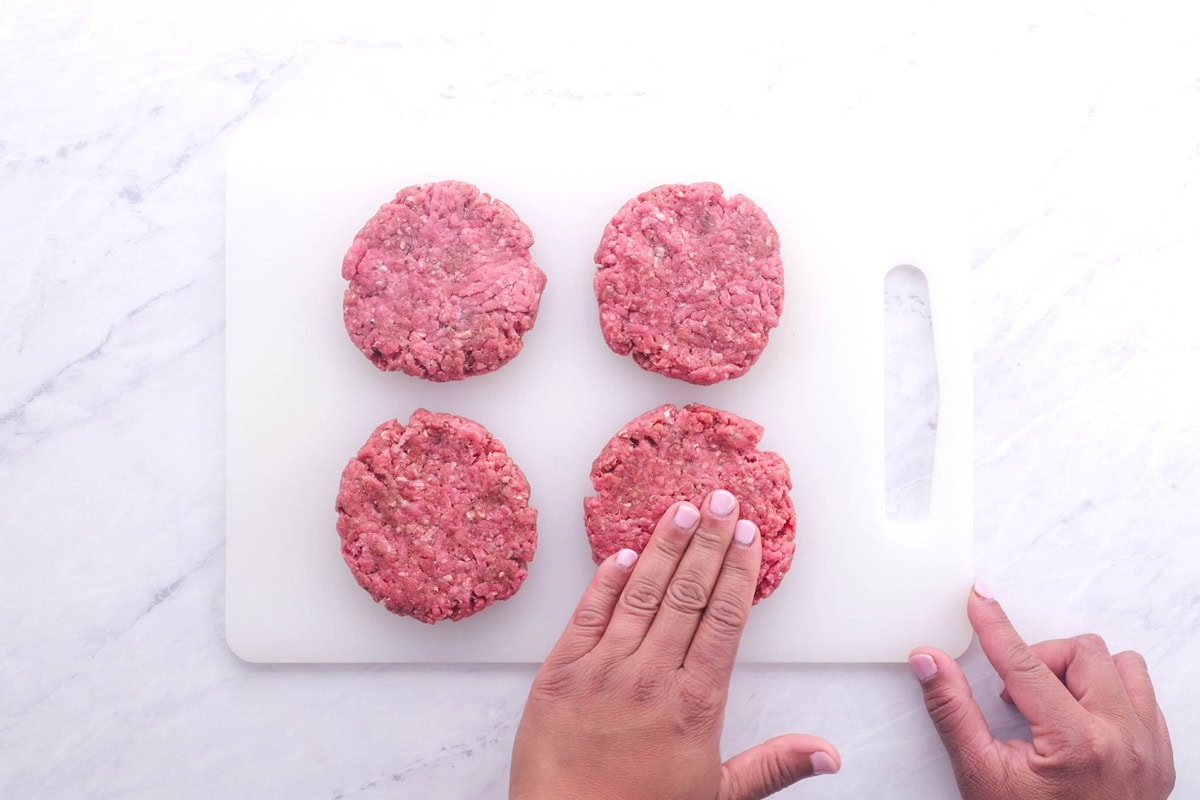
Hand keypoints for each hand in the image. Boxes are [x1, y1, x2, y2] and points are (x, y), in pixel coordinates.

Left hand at [510, 490, 839, 799]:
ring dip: (663, 546)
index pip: (725, 618)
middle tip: (722, 499)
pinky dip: (604, 581)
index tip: (749, 537)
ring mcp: (602, 669)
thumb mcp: (719, 796)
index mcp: (696, 702)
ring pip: (640, 592)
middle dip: (709, 540)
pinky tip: (620, 553)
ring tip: (682, 509)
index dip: (739, 571)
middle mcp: (651, 675)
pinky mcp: (558, 672)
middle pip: (687, 592)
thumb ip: (774, 766)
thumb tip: (830, 755)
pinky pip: (586, 614)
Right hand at [909, 583, 1174, 798]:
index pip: (1025, 664)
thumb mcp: (979, 776)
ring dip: (1082, 674)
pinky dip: (1111, 695)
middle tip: (1015, 695)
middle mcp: (1123, 741)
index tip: (980, 599)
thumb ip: (952, 712)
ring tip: (1053, 704)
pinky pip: (1143, 696)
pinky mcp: (1160, 759)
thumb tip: (930, 662)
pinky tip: (1081, 718)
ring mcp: (1148, 750)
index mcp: (1076, 744)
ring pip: (1121, 667)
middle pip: (1082, 653)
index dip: (996, 626)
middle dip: (1041, 661)